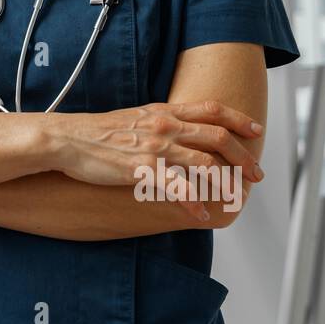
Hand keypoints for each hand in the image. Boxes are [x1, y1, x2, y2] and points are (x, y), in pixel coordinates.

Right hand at [52, 101, 265, 220]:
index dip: (239, 119)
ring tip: (237, 196)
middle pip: (218, 136)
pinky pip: (178, 187)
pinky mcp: (142, 169)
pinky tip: (202, 213)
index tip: (257, 131)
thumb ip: (158, 121)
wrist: (67, 138)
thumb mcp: (133, 116)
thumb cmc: (95, 131)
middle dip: (243, 156)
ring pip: (205, 162)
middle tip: (256, 174)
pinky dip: (195, 201)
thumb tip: (177, 129)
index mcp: (163, 111)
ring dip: (227, 181)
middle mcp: (164, 126)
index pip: (212, 110)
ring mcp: (155, 147)